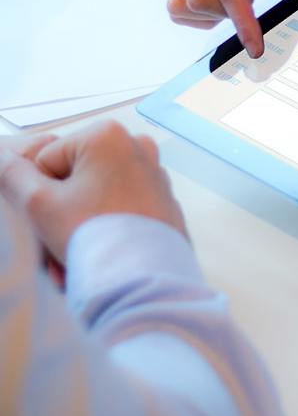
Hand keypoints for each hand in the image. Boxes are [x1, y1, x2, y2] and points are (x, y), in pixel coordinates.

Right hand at [0, 121, 185, 261]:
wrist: (146, 280)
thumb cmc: (96, 237)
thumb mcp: (39, 204)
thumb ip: (12, 175)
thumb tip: (1, 157)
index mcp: (107, 135)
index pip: (47, 162)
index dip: (40, 196)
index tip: (50, 220)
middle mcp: (136, 147)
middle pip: (74, 181)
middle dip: (60, 216)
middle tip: (58, 247)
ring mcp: (154, 173)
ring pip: (96, 198)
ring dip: (80, 227)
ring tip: (77, 258)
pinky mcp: (162, 199)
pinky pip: (121, 210)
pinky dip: (107, 229)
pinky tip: (101, 255)